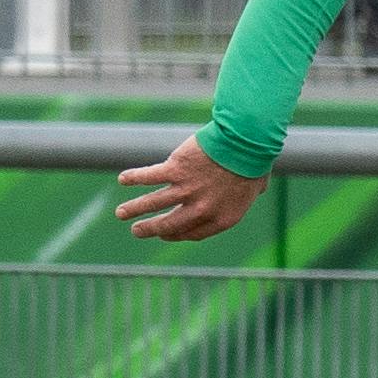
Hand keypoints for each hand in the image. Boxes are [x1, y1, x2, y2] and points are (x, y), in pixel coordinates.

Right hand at [114, 136, 270, 242]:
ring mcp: (187, 190)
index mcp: (222, 218)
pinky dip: (133, 178)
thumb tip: (257, 191)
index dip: (175, 235)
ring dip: (134, 209)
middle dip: (150, 229)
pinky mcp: (175, 170)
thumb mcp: (256, 187)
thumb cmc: (254, 161)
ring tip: (121, 213)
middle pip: (169, 225)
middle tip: (136, 231)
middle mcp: (202, 208)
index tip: (164, 234)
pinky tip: (123, 179)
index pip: (192, 233)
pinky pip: (148, 177)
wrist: (245, 142)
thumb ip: (248, 194)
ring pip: (152, 203)